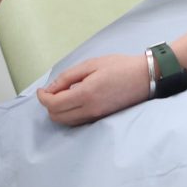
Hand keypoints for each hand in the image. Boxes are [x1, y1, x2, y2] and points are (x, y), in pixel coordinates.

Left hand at [35, 53, 150, 125]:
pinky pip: (78, 121)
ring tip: (61, 95)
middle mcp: (90, 110)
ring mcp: (97, 117)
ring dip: (58, 111)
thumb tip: (49, 89)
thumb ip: (67, 77)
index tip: (41, 90)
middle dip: (48, 105)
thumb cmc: (120, 66)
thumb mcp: (91, 64)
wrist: (146, 77)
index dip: (42, 98)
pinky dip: (69, 114)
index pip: (54, 105)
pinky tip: (73, 101)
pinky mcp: (102, 118)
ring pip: (66, 122)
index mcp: (86, 94)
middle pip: (57, 117)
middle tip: (51, 91)